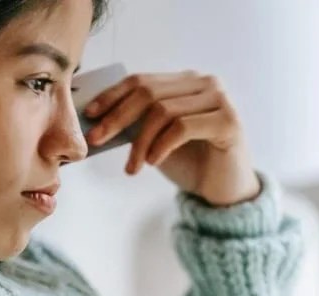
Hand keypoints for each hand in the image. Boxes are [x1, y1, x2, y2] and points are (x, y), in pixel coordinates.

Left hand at [82, 71, 260, 206]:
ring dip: (140, 141)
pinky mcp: (228, 122)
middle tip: (97, 140)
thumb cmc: (191, 164)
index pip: (141, 81)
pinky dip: (161, 146)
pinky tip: (153, 162)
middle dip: (117, 117)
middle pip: (148, 92)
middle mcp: (205, 84)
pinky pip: (182, 127)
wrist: (225, 192)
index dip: (112, 96)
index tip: (89, 114)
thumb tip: (96, 118)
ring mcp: (220, 100)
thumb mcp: (156, 139)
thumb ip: (136, 124)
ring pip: (163, 111)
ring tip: (132, 166)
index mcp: (186, 82)